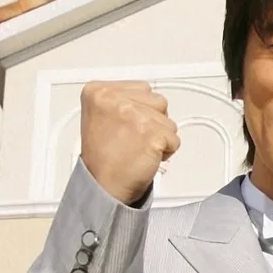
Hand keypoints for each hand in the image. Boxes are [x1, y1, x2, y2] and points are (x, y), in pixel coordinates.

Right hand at [79, 80, 179, 204]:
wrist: (102, 185)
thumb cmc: (102, 157)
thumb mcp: (99, 115)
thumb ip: (121, 99)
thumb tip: (145, 95)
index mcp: (97, 91)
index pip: (142, 88)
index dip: (141, 110)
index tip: (126, 126)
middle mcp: (114, 99)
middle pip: (158, 101)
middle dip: (153, 122)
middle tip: (132, 139)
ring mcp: (133, 115)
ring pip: (169, 120)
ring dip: (160, 136)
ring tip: (138, 147)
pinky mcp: (151, 133)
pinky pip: (175, 139)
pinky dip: (166, 151)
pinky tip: (145, 156)